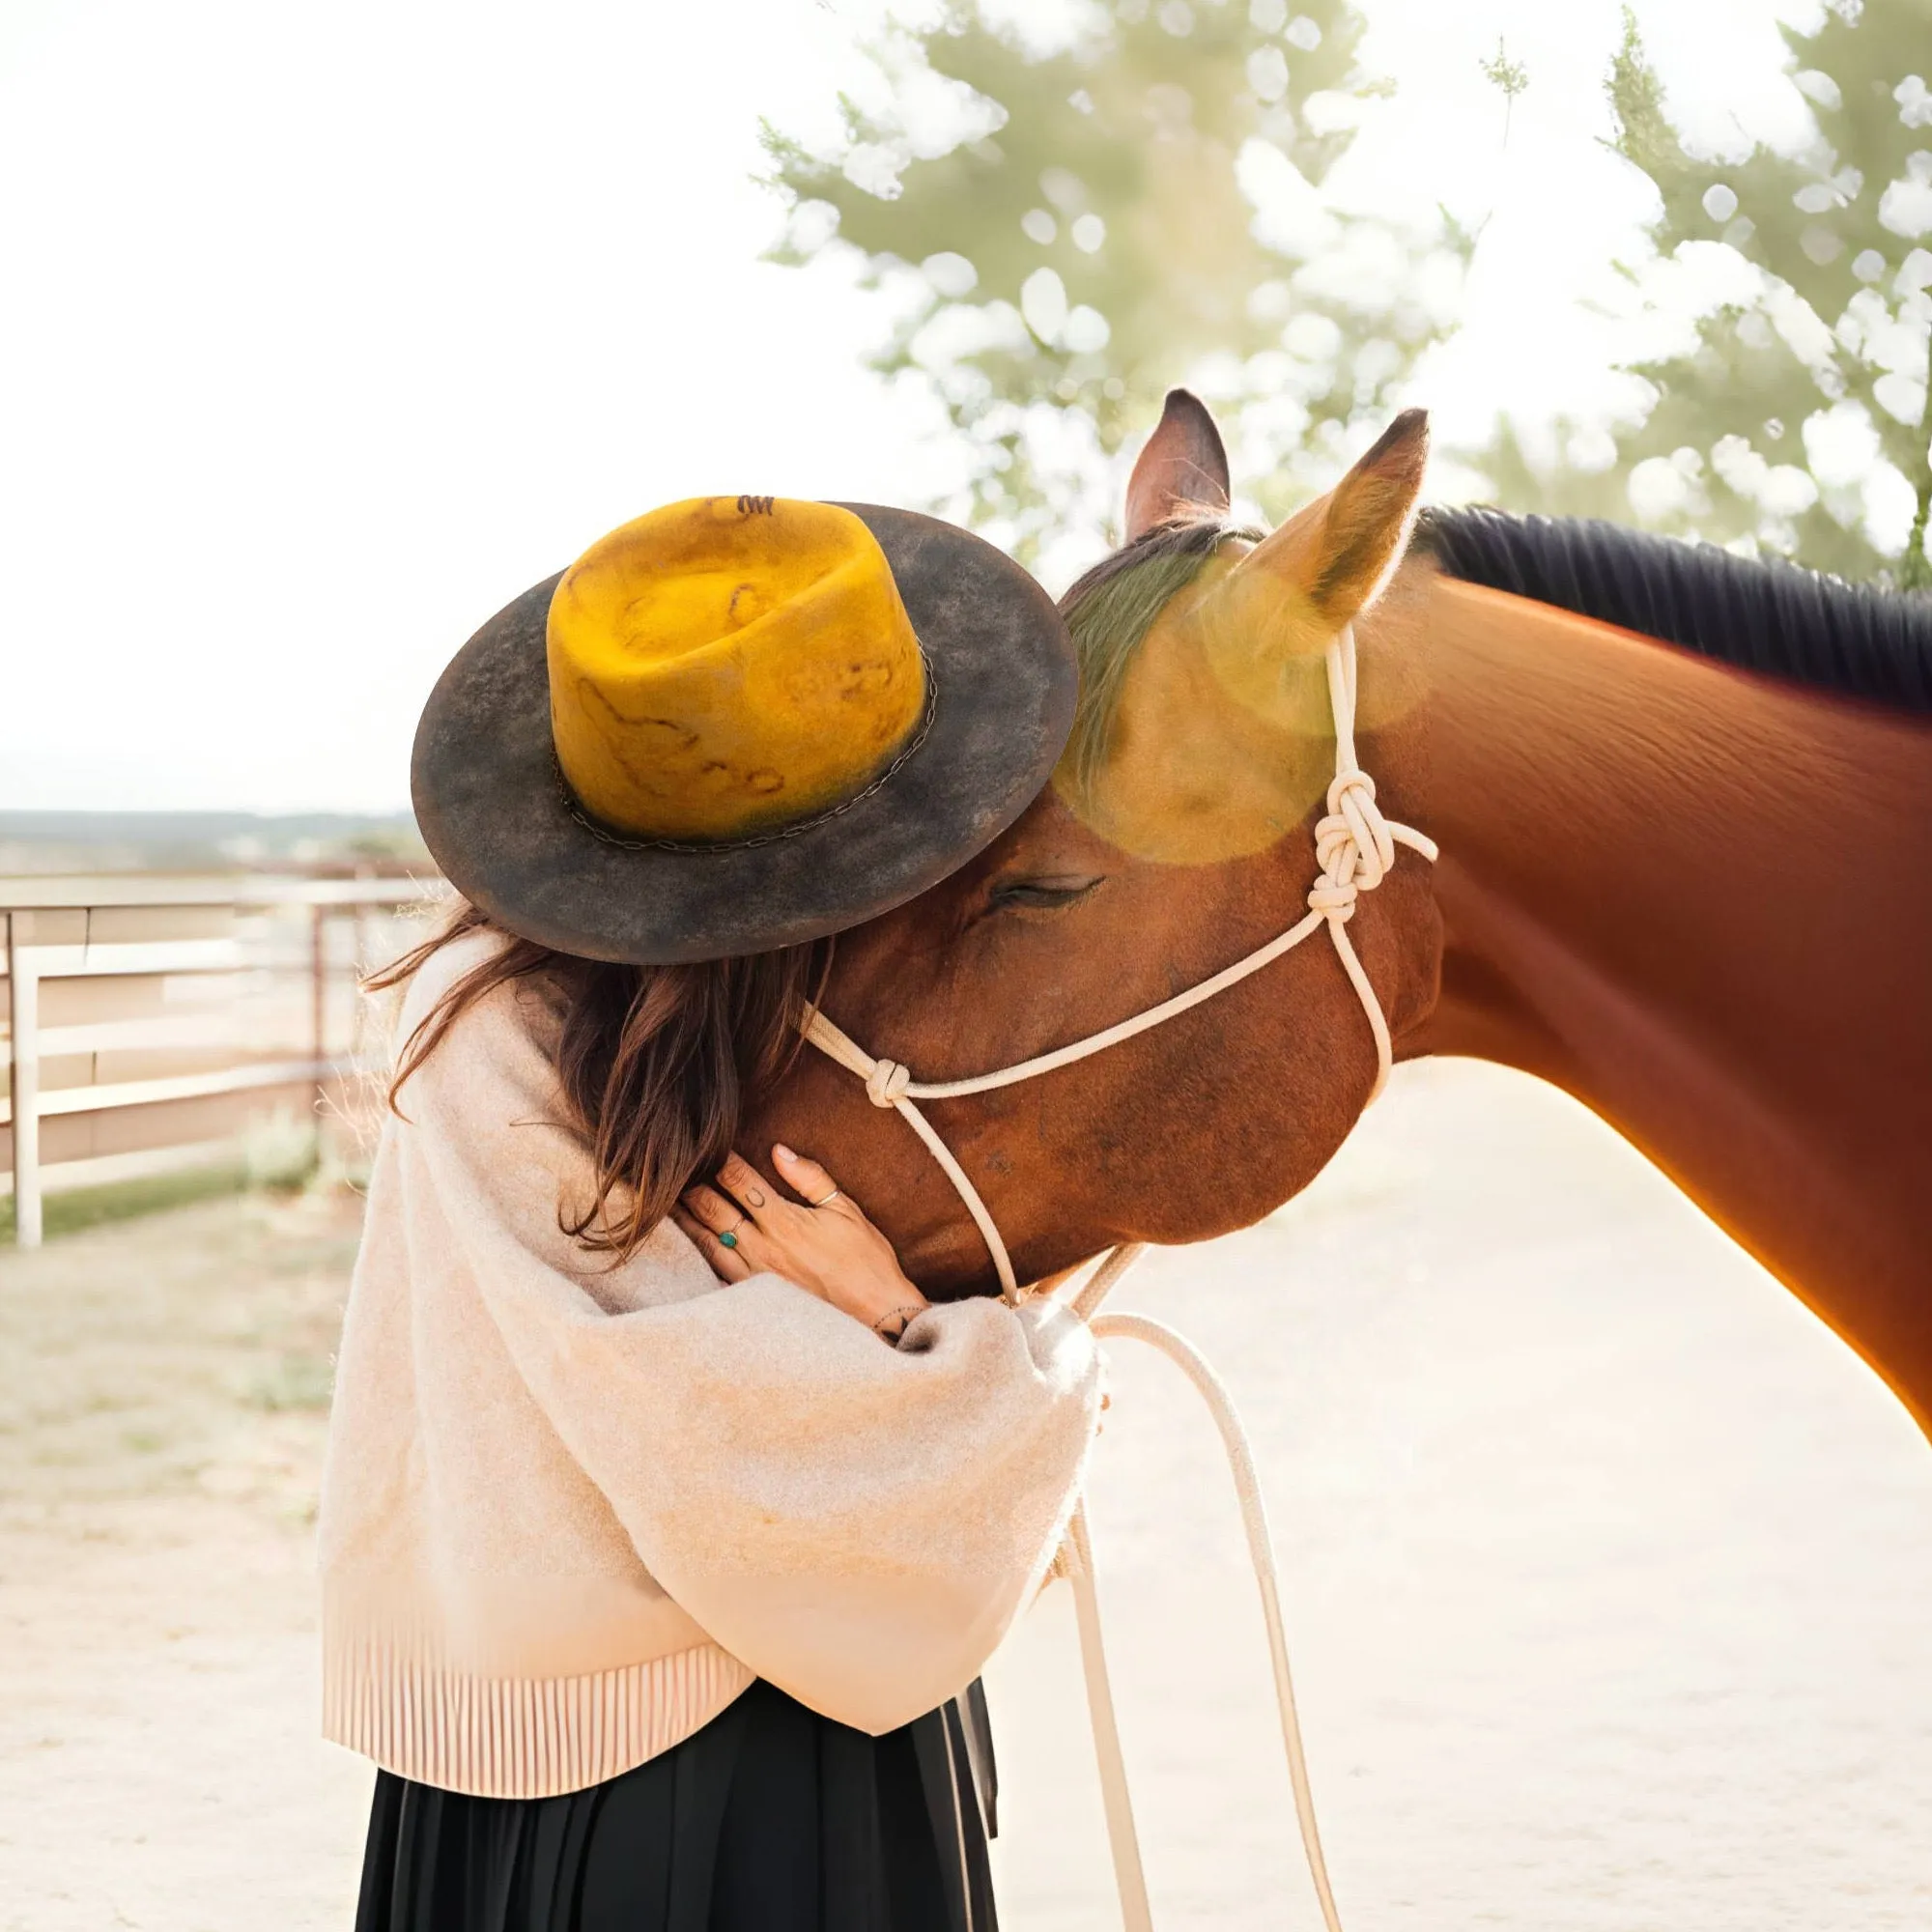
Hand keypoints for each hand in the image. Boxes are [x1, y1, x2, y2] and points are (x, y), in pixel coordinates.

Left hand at [675, 1147, 928, 1337]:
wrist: (877, 1317)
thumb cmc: (867, 1263)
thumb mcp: (847, 1212)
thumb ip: (811, 1179)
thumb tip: (780, 1151)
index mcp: (785, 1222)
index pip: (741, 1182)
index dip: (721, 1162)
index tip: (707, 1146)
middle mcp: (762, 1248)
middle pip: (713, 1209)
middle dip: (692, 1185)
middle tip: (673, 1168)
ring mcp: (753, 1276)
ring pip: (705, 1242)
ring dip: (685, 1219)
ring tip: (665, 1201)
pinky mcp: (752, 1300)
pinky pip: (714, 1274)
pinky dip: (697, 1256)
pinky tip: (685, 1247)